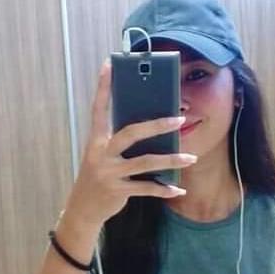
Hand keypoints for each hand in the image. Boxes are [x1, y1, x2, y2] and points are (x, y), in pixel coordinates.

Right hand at [64, 59, 197, 227]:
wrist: (83, 209)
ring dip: (170, 160)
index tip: (110, 64)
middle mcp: (100, 153)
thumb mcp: (103, 155)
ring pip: (145, 162)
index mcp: (96, 139)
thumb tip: (154, 129)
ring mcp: (108, 172)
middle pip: (131, 133)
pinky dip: (164, 189)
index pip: (99, 108)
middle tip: (179, 118)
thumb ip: (121, 142)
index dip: (104, 86)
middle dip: (157, 125)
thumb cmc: (99, 176)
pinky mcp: (117, 190)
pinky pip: (146, 188)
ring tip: (191, 158)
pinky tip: (178, 189)